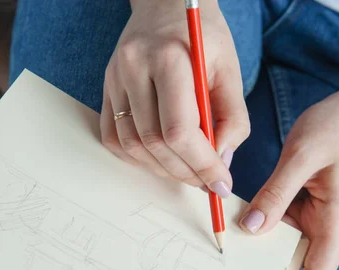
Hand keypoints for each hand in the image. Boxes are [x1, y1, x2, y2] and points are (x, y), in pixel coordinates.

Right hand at [100, 0, 249, 196]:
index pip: (180, 130)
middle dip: (185, 172)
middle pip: (154, 143)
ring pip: (132, 145)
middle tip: (207, 182)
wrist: (165, 5)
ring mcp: (114, 79)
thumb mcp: (230, 69)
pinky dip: (137, 157)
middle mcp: (133, 68)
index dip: (202, 165)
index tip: (220, 184)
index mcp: (169, 59)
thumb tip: (221, 162)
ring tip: (187, 171)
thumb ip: (233, 117)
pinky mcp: (105, 88)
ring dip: (162, 169)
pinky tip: (160, 157)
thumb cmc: (203, 35)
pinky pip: (113, 138)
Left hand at [239, 89, 338, 269]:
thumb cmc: (334, 129)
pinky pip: (278, 223)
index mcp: (334, 221)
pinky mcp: (300, 204)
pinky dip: (261, 223)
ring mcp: (313, 216)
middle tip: (234, 268)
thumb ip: (276, 193)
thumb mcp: (301, 157)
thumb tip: (251, 228)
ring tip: (230, 246)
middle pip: (298, 264)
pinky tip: (239, 218)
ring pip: (284, 245)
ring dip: (261, 246)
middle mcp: (325, 225)